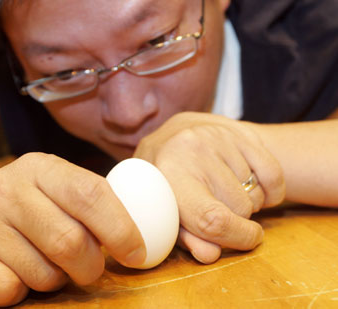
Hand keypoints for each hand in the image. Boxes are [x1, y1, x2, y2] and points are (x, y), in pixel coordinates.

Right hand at [0, 153, 145, 305]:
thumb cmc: (32, 204)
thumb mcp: (60, 189)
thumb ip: (96, 204)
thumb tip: (142, 238)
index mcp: (41, 167)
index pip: (90, 194)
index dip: (120, 228)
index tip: (136, 253)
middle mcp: (5, 187)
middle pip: (69, 242)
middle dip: (90, 266)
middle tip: (89, 268)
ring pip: (42, 273)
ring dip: (55, 279)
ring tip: (45, 263)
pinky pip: (8, 291)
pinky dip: (22, 291)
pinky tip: (16, 271)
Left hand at [134, 112, 284, 263]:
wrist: (173, 136)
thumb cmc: (167, 180)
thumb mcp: (165, 208)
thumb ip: (185, 236)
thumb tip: (210, 255)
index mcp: (168, 175)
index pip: (211, 218)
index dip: (235, 237)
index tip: (247, 239)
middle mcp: (192, 151)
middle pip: (239, 207)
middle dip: (237, 218)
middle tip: (220, 207)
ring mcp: (217, 138)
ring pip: (256, 192)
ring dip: (249, 201)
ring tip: (226, 191)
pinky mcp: (239, 132)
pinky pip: (273, 173)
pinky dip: (271, 189)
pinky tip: (253, 186)